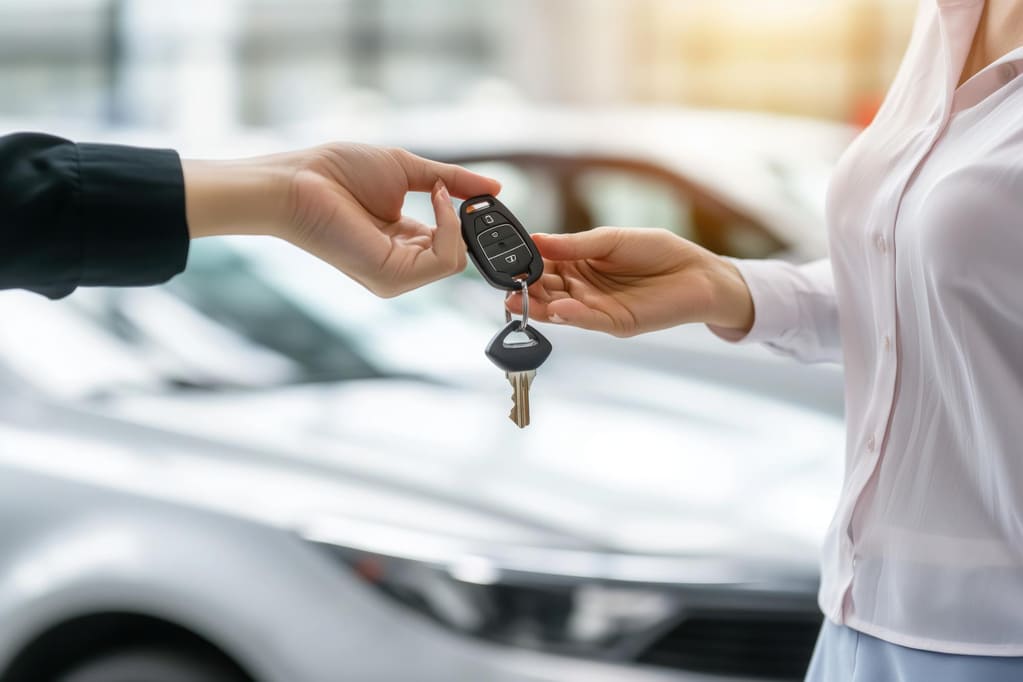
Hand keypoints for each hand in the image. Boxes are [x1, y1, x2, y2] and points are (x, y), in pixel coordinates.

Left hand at [183, 143, 500, 296]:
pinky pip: (444, 261)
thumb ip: (451, 181)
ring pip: (456, 261)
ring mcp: (395, 276)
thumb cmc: (338, 172)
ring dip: (457, 222)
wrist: (298, 181)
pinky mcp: (391, 277)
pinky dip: (449, 228)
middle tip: (467, 195)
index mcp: (403, 241)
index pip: (453, 244)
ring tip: (437, 192)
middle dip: (471, 224)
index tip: (477, 195)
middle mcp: (400, 264)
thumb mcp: (409, 170)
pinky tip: (433, 201)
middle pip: (460, 256)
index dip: (469, 222)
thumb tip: (494, 186)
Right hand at [506, 227, 754, 336]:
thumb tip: (537, 239)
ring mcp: (597, 308)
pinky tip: (558, 308)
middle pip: (545, 292)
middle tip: (506, 286)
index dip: (524, 265)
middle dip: (525, 290)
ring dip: (539, 306)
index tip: (506, 261)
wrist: (699, 272)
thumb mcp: (611, 239)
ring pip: (560, 309)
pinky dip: (572, 316)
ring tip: (519, 300)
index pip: (543, 267)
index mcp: (578, 265)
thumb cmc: (658, 251)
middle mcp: (582, 289)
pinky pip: (588, 321)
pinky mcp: (615, 323)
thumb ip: (575, 244)